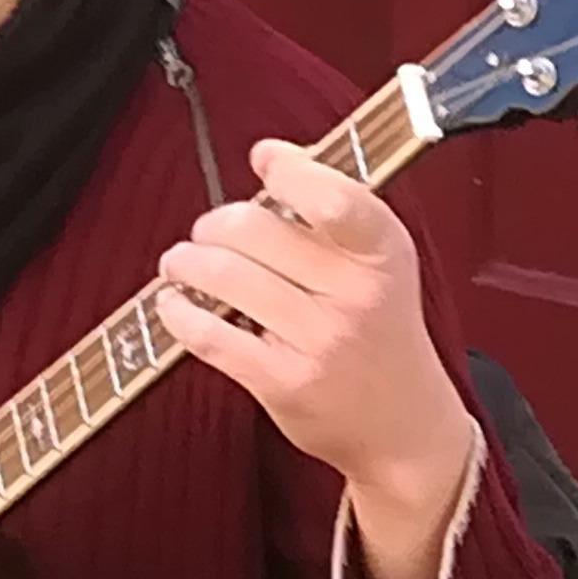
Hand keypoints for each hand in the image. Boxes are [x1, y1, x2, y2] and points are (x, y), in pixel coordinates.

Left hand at [150, 141, 476, 578]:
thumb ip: (334, 206)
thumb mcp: (381, 263)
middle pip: (254, 229)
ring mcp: (320, 341)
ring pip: (224, 276)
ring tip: (182, 263)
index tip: (265, 164)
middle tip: (207, 231)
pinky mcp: (284, 382)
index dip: (287, 172)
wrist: (402, 425)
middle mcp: (356, 294)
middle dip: (214, 224)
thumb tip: (271, 153)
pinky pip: (210, 334)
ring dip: (186, 263)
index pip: (332, 196)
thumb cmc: (382, 333)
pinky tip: (175, 303)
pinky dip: (178, 312)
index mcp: (383, 253)